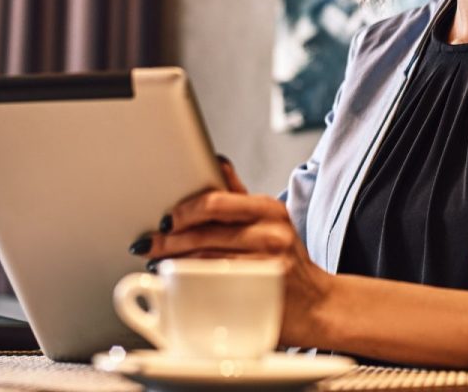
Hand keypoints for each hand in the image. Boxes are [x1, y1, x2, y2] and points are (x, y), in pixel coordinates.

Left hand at [133, 158, 334, 347]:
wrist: (318, 304)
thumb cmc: (286, 261)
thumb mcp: (270, 221)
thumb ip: (239, 196)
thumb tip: (216, 163)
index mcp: (269, 210)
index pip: (216, 202)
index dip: (183, 211)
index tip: (164, 219)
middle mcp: (272, 234)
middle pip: (205, 233)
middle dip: (168, 239)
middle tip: (148, 244)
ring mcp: (267, 265)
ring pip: (206, 259)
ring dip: (173, 261)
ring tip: (156, 262)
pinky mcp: (261, 293)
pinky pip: (215, 285)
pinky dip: (190, 282)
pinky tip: (177, 281)